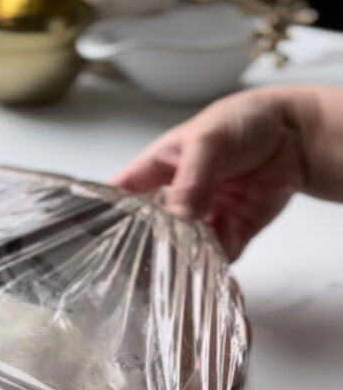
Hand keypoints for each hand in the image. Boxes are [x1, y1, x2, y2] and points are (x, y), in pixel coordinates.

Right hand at [112, 90, 304, 259]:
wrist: (294, 134)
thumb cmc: (240, 121)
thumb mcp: (207, 140)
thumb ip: (192, 177)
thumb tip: (179, 216)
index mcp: (155, 169)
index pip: (120, 196)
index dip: (106, 217)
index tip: (96, 241)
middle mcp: (174, 197)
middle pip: (150, 231)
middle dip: (148, 248)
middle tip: (144, 265)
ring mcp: (202, 217)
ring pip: (183, 249)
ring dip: (183, 259)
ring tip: (181, 268)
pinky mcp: (232, 231)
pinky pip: (218, 256)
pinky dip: (216, 265)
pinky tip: (212, 266)